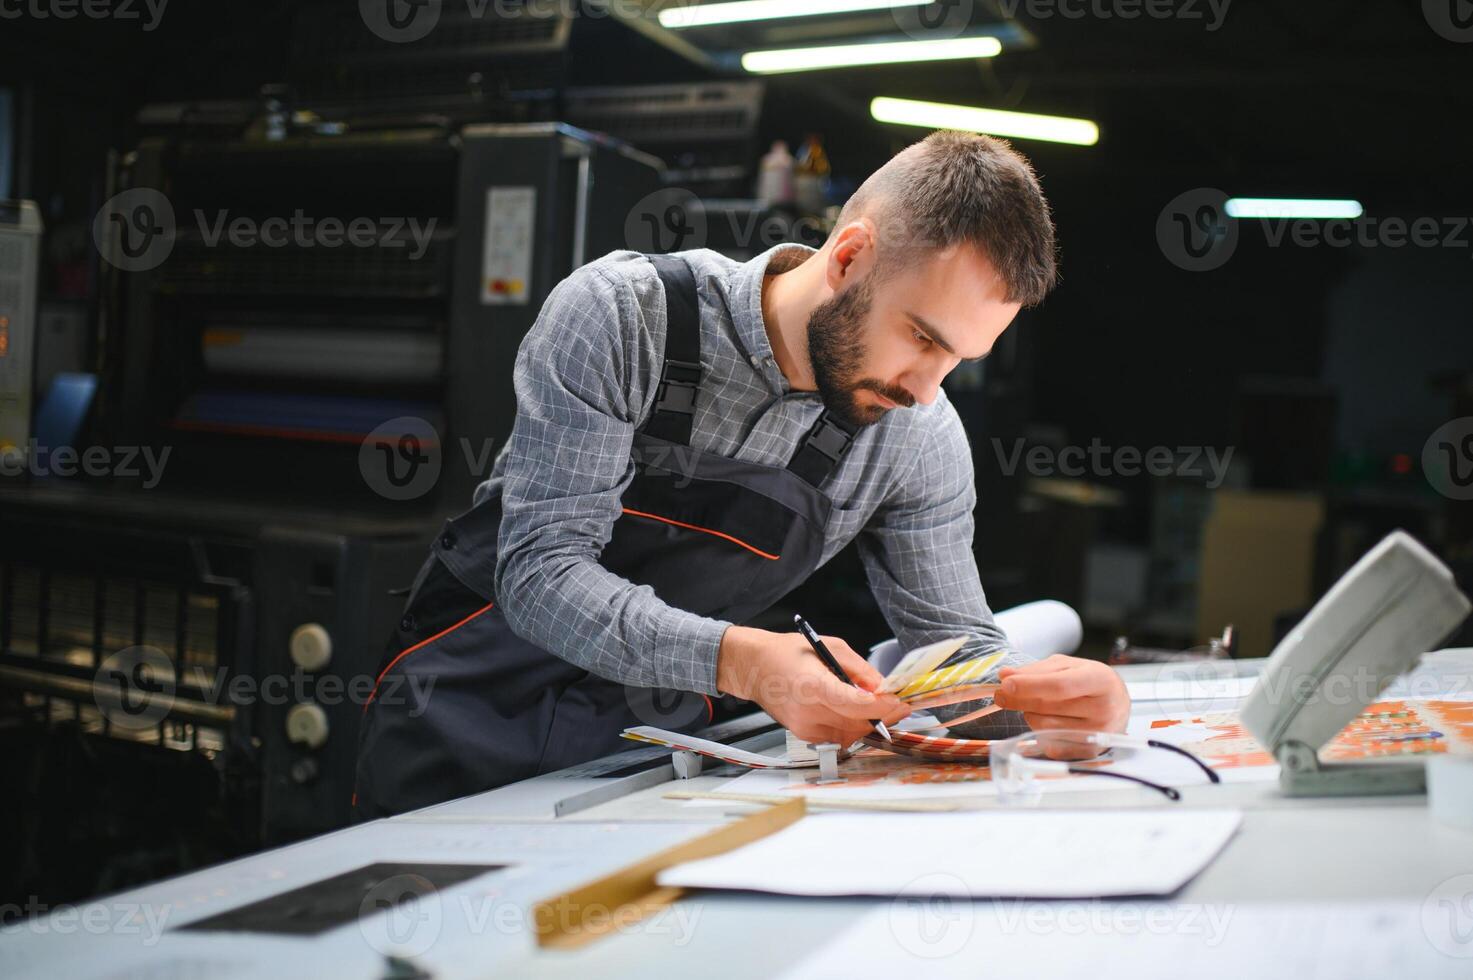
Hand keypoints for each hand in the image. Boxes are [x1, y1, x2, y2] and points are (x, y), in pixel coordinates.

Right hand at [716, 625, 910, 745]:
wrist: (755, 668)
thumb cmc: (788, 653)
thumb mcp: (830, 647)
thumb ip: (860, 669)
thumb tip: (883, 688)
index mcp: (813, 686)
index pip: (858, 706)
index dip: (884, 706)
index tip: (900, 701)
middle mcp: (808, 712)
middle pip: (859, 723)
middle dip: (883, 714)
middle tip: (898, 703)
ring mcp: (805, 728)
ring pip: (852, 733)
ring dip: (867, 721)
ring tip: (873, 704)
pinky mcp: (805, 736)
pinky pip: (839, 736)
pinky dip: (851, 725)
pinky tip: (850, 710)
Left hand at [992, 654, 1129, 732]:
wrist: (1118, 703)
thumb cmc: (1090, 682)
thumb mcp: (1067, 666)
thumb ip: (1036, 670)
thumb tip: (1005, 675)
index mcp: (1100, 680)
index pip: (1059, 686)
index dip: (1029, 685)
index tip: (1006, 684)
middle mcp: (1103, 708)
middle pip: (1048, 707)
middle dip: (1019, 699)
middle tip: (1002, 694)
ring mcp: (1098, 733)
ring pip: (1044, 727)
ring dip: (1030, 715)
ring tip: (1036, 706)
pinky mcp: (1090, 752)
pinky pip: (1051, 745)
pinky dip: (1040, 733)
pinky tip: (1047, 721)